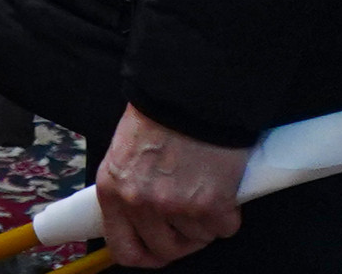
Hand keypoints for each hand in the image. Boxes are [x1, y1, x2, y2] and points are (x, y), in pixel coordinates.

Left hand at [96, 107, 245, 266]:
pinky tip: (221, 183)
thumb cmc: (160, 110)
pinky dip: (227, 211)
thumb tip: (140, 216)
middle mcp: (140, 202)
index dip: (144, 253)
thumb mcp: (127, 148)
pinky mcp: (210, 206)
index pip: (124, 248)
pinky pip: (224, 227)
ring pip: (197, 238)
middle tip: (189, 210)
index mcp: (114, 188)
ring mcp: (175, 207)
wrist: (191, 88)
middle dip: (181, 235)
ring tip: (203, 182)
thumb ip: (131, 185)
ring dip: (205, 219)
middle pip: (165, 249)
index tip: (156, 250)